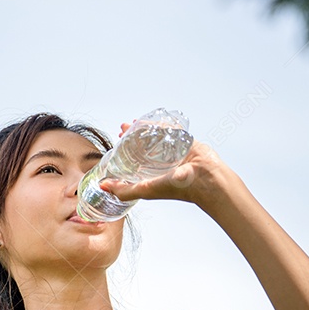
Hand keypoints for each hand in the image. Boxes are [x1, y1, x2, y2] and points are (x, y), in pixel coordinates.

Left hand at [102, 125, 226, 206]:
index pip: (135, 162)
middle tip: (123, 129)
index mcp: (153, 175)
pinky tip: (154, 119)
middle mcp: (163, 164)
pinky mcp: (185, 142)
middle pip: (144, 146)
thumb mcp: (145, 190)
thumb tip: (102, 186)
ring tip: (133, 122)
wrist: (206, 178)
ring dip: (145, 128)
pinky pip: (172, 130)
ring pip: (157, 137)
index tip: (116, 143)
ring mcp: (174, 151)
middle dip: (132, 137)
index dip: (124, 152)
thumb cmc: (179, 188)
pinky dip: (163, 124)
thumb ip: (124, 190)